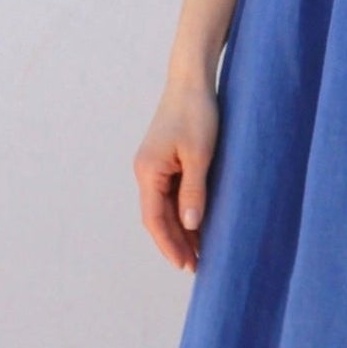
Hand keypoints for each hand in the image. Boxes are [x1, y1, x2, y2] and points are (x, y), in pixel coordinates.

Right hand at [134, 81, 219, 271]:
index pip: (154, 219)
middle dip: (175, 242)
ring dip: (180, 229)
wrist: (191, 80)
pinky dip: (183, 211)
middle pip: (157, 217)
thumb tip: (190, 226)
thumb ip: (194, 192)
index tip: (184, 264)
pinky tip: (198, 224)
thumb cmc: (197, 113)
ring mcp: (154, 165)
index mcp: (148, 171)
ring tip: (199, 252)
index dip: (169, 244)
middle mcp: (145, 171)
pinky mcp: (165, 159)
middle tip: (195, 266)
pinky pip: (171, 193)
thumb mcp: (200, 155)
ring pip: (164, 207)